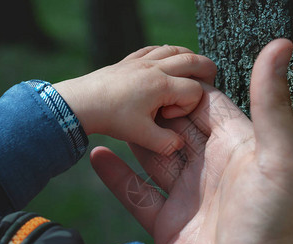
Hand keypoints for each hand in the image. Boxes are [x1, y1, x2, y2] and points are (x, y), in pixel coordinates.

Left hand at [53, 45, 216, 154]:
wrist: (80, 102)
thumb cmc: (111, 118)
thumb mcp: (141, 136)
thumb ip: (165, 142)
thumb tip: (179, 145)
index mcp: (161, 86)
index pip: (194, 90)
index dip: (190, 104)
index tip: (171, 116)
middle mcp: (155, 68)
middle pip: (191, 60)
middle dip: (206, 68)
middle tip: (212, 76)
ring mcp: (141, 61)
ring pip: (172, 49)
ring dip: (188, 56)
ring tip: (194, 65)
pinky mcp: (129, 60)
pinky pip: (152, 48)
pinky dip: (165, 51)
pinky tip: (165, 58)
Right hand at [90, 39, 292, 243]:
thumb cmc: (273, 224)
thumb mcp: (281, 158)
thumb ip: (273, 104)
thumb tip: (280, 46)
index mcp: (237, 146)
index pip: (206, 105)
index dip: (184, 93)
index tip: (160, 80)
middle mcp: (210, 167)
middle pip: (175, 127)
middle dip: (153, 113)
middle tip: (126, 97)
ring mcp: (186, 194)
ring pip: (152, 155)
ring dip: (133, 137)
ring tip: (109, 117)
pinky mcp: (166, 221)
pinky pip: (136, 192)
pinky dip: (116, 175)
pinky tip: (98, 154)